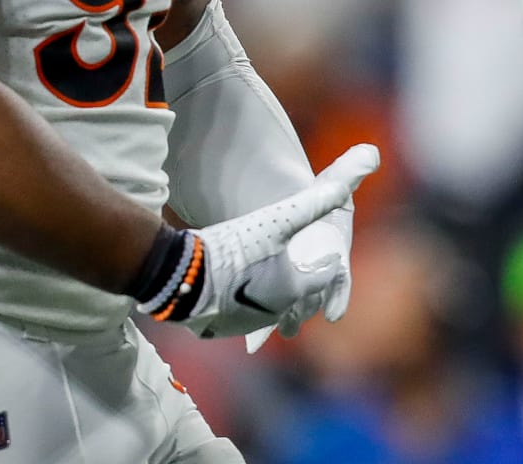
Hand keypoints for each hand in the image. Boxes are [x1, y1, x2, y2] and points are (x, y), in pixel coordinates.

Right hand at [161, 143, 378, 338]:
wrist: (179, 275)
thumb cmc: (233, 246)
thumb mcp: (276, 220)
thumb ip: (310, 206)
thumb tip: (342, 191)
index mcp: (293, 290)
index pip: (324, 278)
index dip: (328, 262)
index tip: (330, 253)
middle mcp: (274, 313)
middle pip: (298, 296)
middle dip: (303, 281)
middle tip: (303, 264)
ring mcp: (246, 326)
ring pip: (270, 308)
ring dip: (274, 293)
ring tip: (271, 274)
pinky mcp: (221, 331)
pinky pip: (243, 316)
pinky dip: (247, 303)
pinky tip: (241, 287)